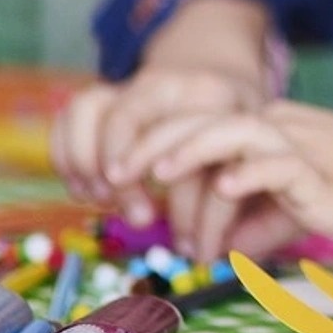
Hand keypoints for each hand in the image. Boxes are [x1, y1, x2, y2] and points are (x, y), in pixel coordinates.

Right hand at [51, 66, 267, 247]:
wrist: (223, 80)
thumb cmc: (246, 134)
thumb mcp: (263, 157)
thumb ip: (252, 195)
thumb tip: (230, 252)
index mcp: (215, 96)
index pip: (195, 152)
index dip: (193, 208)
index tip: (197, 249)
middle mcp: (168, 83)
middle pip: (127, 118)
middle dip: (125, 177)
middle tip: (140, 220)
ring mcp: (131, 85)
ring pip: (91, 108)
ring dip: (89, 160)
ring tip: (103, 201)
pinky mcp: (107, 94)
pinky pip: (73, 114)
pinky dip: (69, 152)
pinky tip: (85, 190)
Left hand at [120, 101, 332, 256]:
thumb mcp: (310, 210)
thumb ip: (267, 222)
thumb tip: (228, 248)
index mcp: (277, 133)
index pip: (204, 126)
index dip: (158, 145)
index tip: (122, 178)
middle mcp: (285, 131)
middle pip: (206, 119)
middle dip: (153, 143)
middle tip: (113, 174)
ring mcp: (307, 150)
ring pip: (237, 131)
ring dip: (190, 149)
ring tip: (156, 173)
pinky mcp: (329, 178)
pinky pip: (282, 165)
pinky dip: (251, 173)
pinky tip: (227, 189)